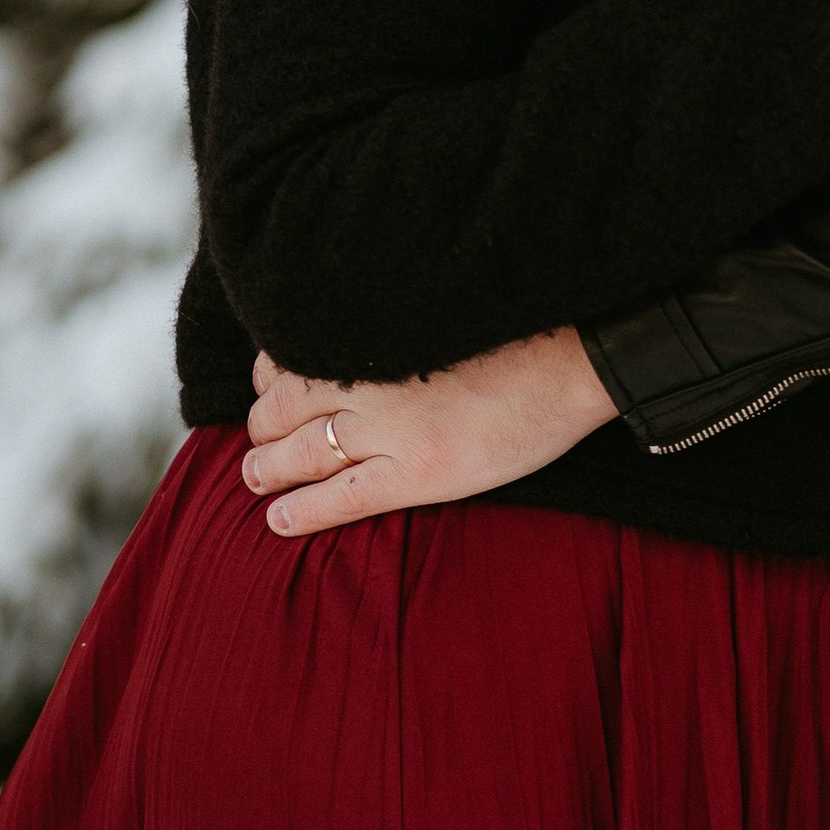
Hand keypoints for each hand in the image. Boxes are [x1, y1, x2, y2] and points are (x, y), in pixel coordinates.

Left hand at [241, 329, 617, 535]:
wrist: (574, 355)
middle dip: (262, 425)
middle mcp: (366, 379)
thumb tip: (360, 337)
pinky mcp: (416, 472)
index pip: (289, 356)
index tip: (267, 382)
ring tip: (254, 476)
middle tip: (257, 438)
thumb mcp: (432, 309)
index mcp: (368, 333)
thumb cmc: (518, 324)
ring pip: (300, 454)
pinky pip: (340, 498)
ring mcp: (388, 429)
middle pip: (283, 407)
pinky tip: (279, 520)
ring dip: (266, 468)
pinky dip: (301, 511)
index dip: (269, 375)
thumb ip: (388, 327)